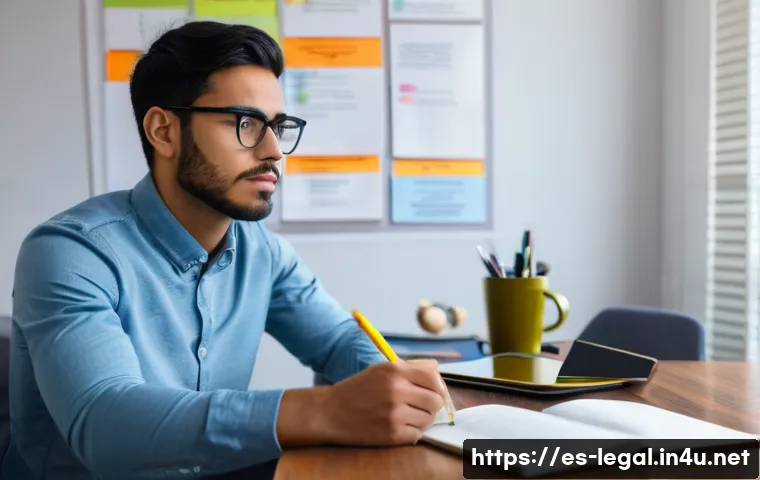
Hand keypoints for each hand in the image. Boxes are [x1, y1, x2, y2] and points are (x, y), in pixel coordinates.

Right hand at [317, 360, 448, 446]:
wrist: (330, 412)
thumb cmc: (357, 390)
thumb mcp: (380, 370)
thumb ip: (408, 372)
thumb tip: (437, 382)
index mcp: (394, 371)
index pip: (432, 378)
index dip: (439, 387)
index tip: (437, 393)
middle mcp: (396, 390)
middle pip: (435, 400)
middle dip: (431, 405)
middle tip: (421, 407)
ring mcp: (394, 413)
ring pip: (428, 419)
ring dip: (421, 420)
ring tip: (406, 417)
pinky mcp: (391, 434)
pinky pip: (417, 434)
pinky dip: (411, 433)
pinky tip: (399, 427)